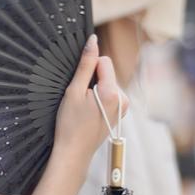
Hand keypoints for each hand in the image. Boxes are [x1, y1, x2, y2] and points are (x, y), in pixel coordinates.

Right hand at [53, 34, 128, 162]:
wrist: (74, 153)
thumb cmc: (70, 125)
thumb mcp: (73, 91)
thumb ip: (85, 64)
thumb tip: (93, 41)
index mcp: (113, 93)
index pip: (104, 62)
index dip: (89, 69)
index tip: (80, 85)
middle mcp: (123, 99)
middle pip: (107, 73)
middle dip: (93, 81)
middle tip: (80, 100)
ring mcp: (123, 108)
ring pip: (107, 84)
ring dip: (95, 90)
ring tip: (84, 109)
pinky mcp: (120, 113)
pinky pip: (109, 95)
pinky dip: (99, 99)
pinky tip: (90, 113)